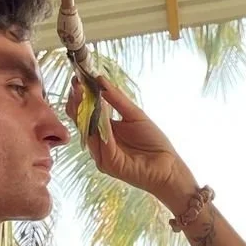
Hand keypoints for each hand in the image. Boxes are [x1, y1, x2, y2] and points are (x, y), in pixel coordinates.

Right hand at [69, 76, 193, 206]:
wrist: (168, 167)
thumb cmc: (153, 143)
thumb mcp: (134, 114)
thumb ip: (116, 99)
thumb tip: (99, 79)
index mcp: (104, 131)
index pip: (84, 113)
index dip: (80, 97)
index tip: (78, 78)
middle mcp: (99, 144)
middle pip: (80, 122)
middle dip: (77, 101)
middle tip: (77, 84)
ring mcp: (102, 155)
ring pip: (88, 131)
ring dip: (86, 110)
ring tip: (84, 91)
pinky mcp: (108, 163)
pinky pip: (102, 141)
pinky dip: (101, 123)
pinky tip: (101, 108)